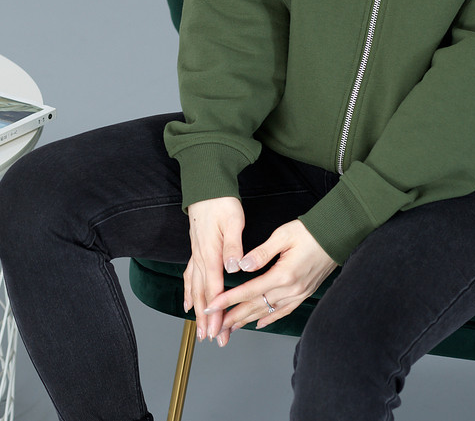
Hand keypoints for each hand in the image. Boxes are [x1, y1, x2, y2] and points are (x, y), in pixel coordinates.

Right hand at [184, 197, 245, 345]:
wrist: (207, 187)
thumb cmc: (222, 202)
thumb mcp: (233, 220)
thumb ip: (232, 244)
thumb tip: (233, 267)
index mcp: (211, 253)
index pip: (214, 289)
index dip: (215, 312)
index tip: (217, 331)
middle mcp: (201, 257)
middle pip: (203, 294)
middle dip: (207, 319)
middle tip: (212, 340)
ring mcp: (196, 255)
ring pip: (195, 289)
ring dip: (198, 311)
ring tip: (200, 331)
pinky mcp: (197, 250)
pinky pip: (190, 276)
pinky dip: (190, 292)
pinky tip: (189, 304)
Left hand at [206, 219, 336, 341]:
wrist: (337, 235)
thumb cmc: (311, 232)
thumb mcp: (284, 235)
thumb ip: (261, 252)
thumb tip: (242, 265)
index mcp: (284, 275)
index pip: (249, 291)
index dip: (228, 299)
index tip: (212, 305)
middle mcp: (291, 289)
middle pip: (256, 307)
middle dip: (233, 316)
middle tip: (214, 325)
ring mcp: (298, 294)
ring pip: (268, 312)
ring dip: (247, 320)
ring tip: (230, 327)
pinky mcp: (304, 293)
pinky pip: (284, 311)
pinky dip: (270, 318)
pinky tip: (259, 323)